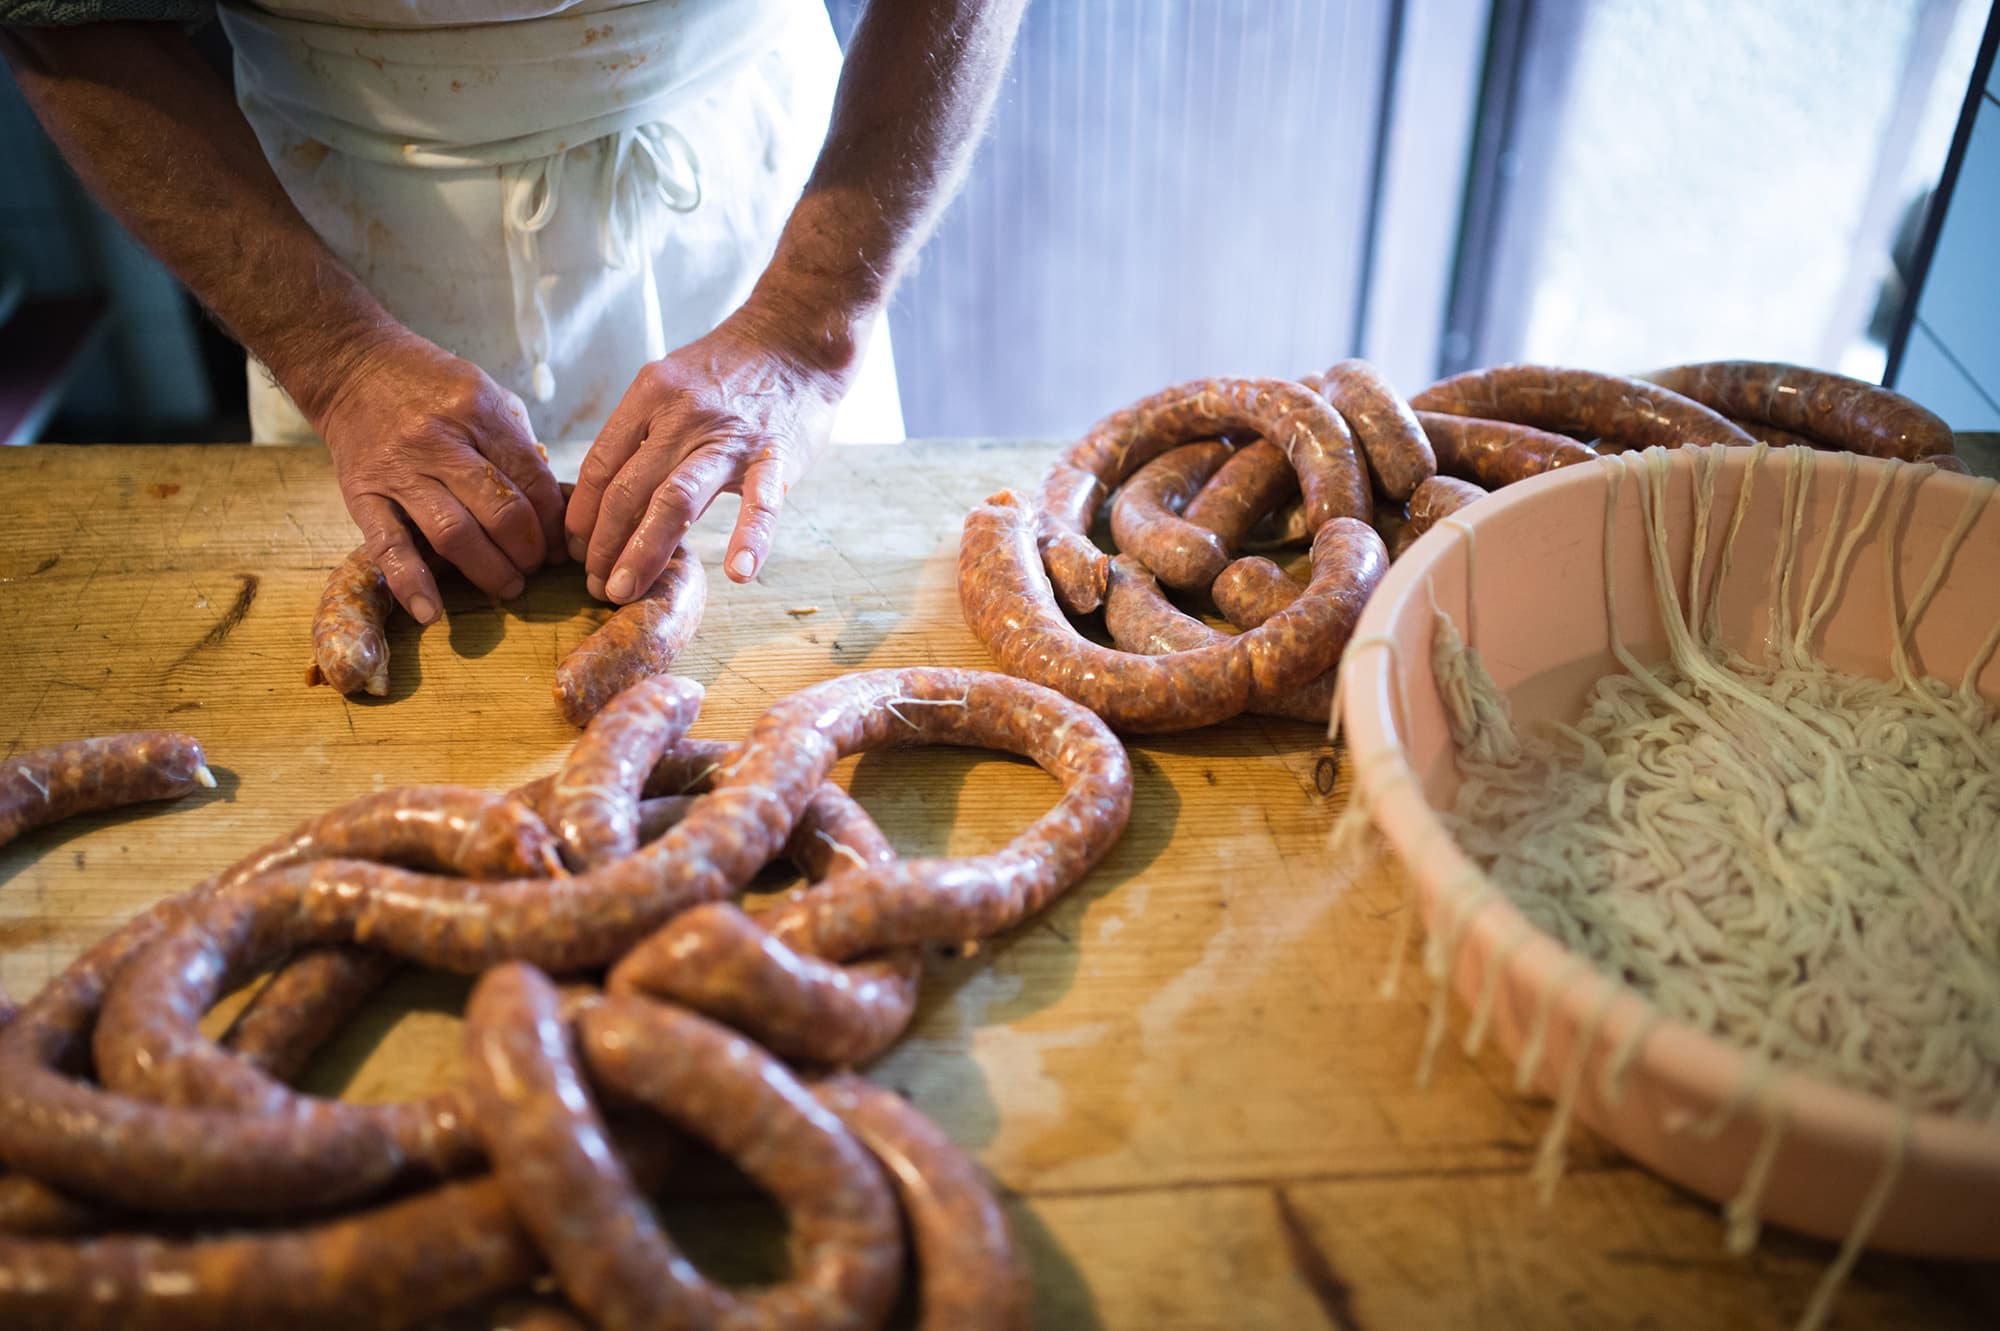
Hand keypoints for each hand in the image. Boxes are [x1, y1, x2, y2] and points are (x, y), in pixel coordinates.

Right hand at [314, 331, 566, 622]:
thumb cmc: (432, 387)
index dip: (554, 522)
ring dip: (490, 571)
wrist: (352, 368)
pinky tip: (433, 613)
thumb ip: (519, 447)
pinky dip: (412, 584)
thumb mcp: (488, 396)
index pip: (533, 480)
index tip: (563, 544)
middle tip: (537, 566)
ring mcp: (399, 471)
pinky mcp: (363, 496)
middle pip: (501, 511)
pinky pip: (389, 547)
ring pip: (455, 534)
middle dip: (529, 550)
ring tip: (509, 586)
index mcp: (478, 411)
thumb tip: (555, 508)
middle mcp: (439, 441)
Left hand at [565, 310, 844, 601]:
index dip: (582, 515)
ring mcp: (729, 438)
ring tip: (624, 592)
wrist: (796, 340)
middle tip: (594, 585)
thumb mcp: (672, 389)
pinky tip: (739, 573)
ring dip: (644, 551)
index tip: (575, 551)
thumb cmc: (729, 373)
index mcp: (649, 396)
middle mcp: (682, 415)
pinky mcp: (774, 456)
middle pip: (627, 490)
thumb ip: (646, 440)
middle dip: (603, 545)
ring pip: (674, 500)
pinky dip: (751, 538)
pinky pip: (761, 503)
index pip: (601, 465)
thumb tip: (615, 503)